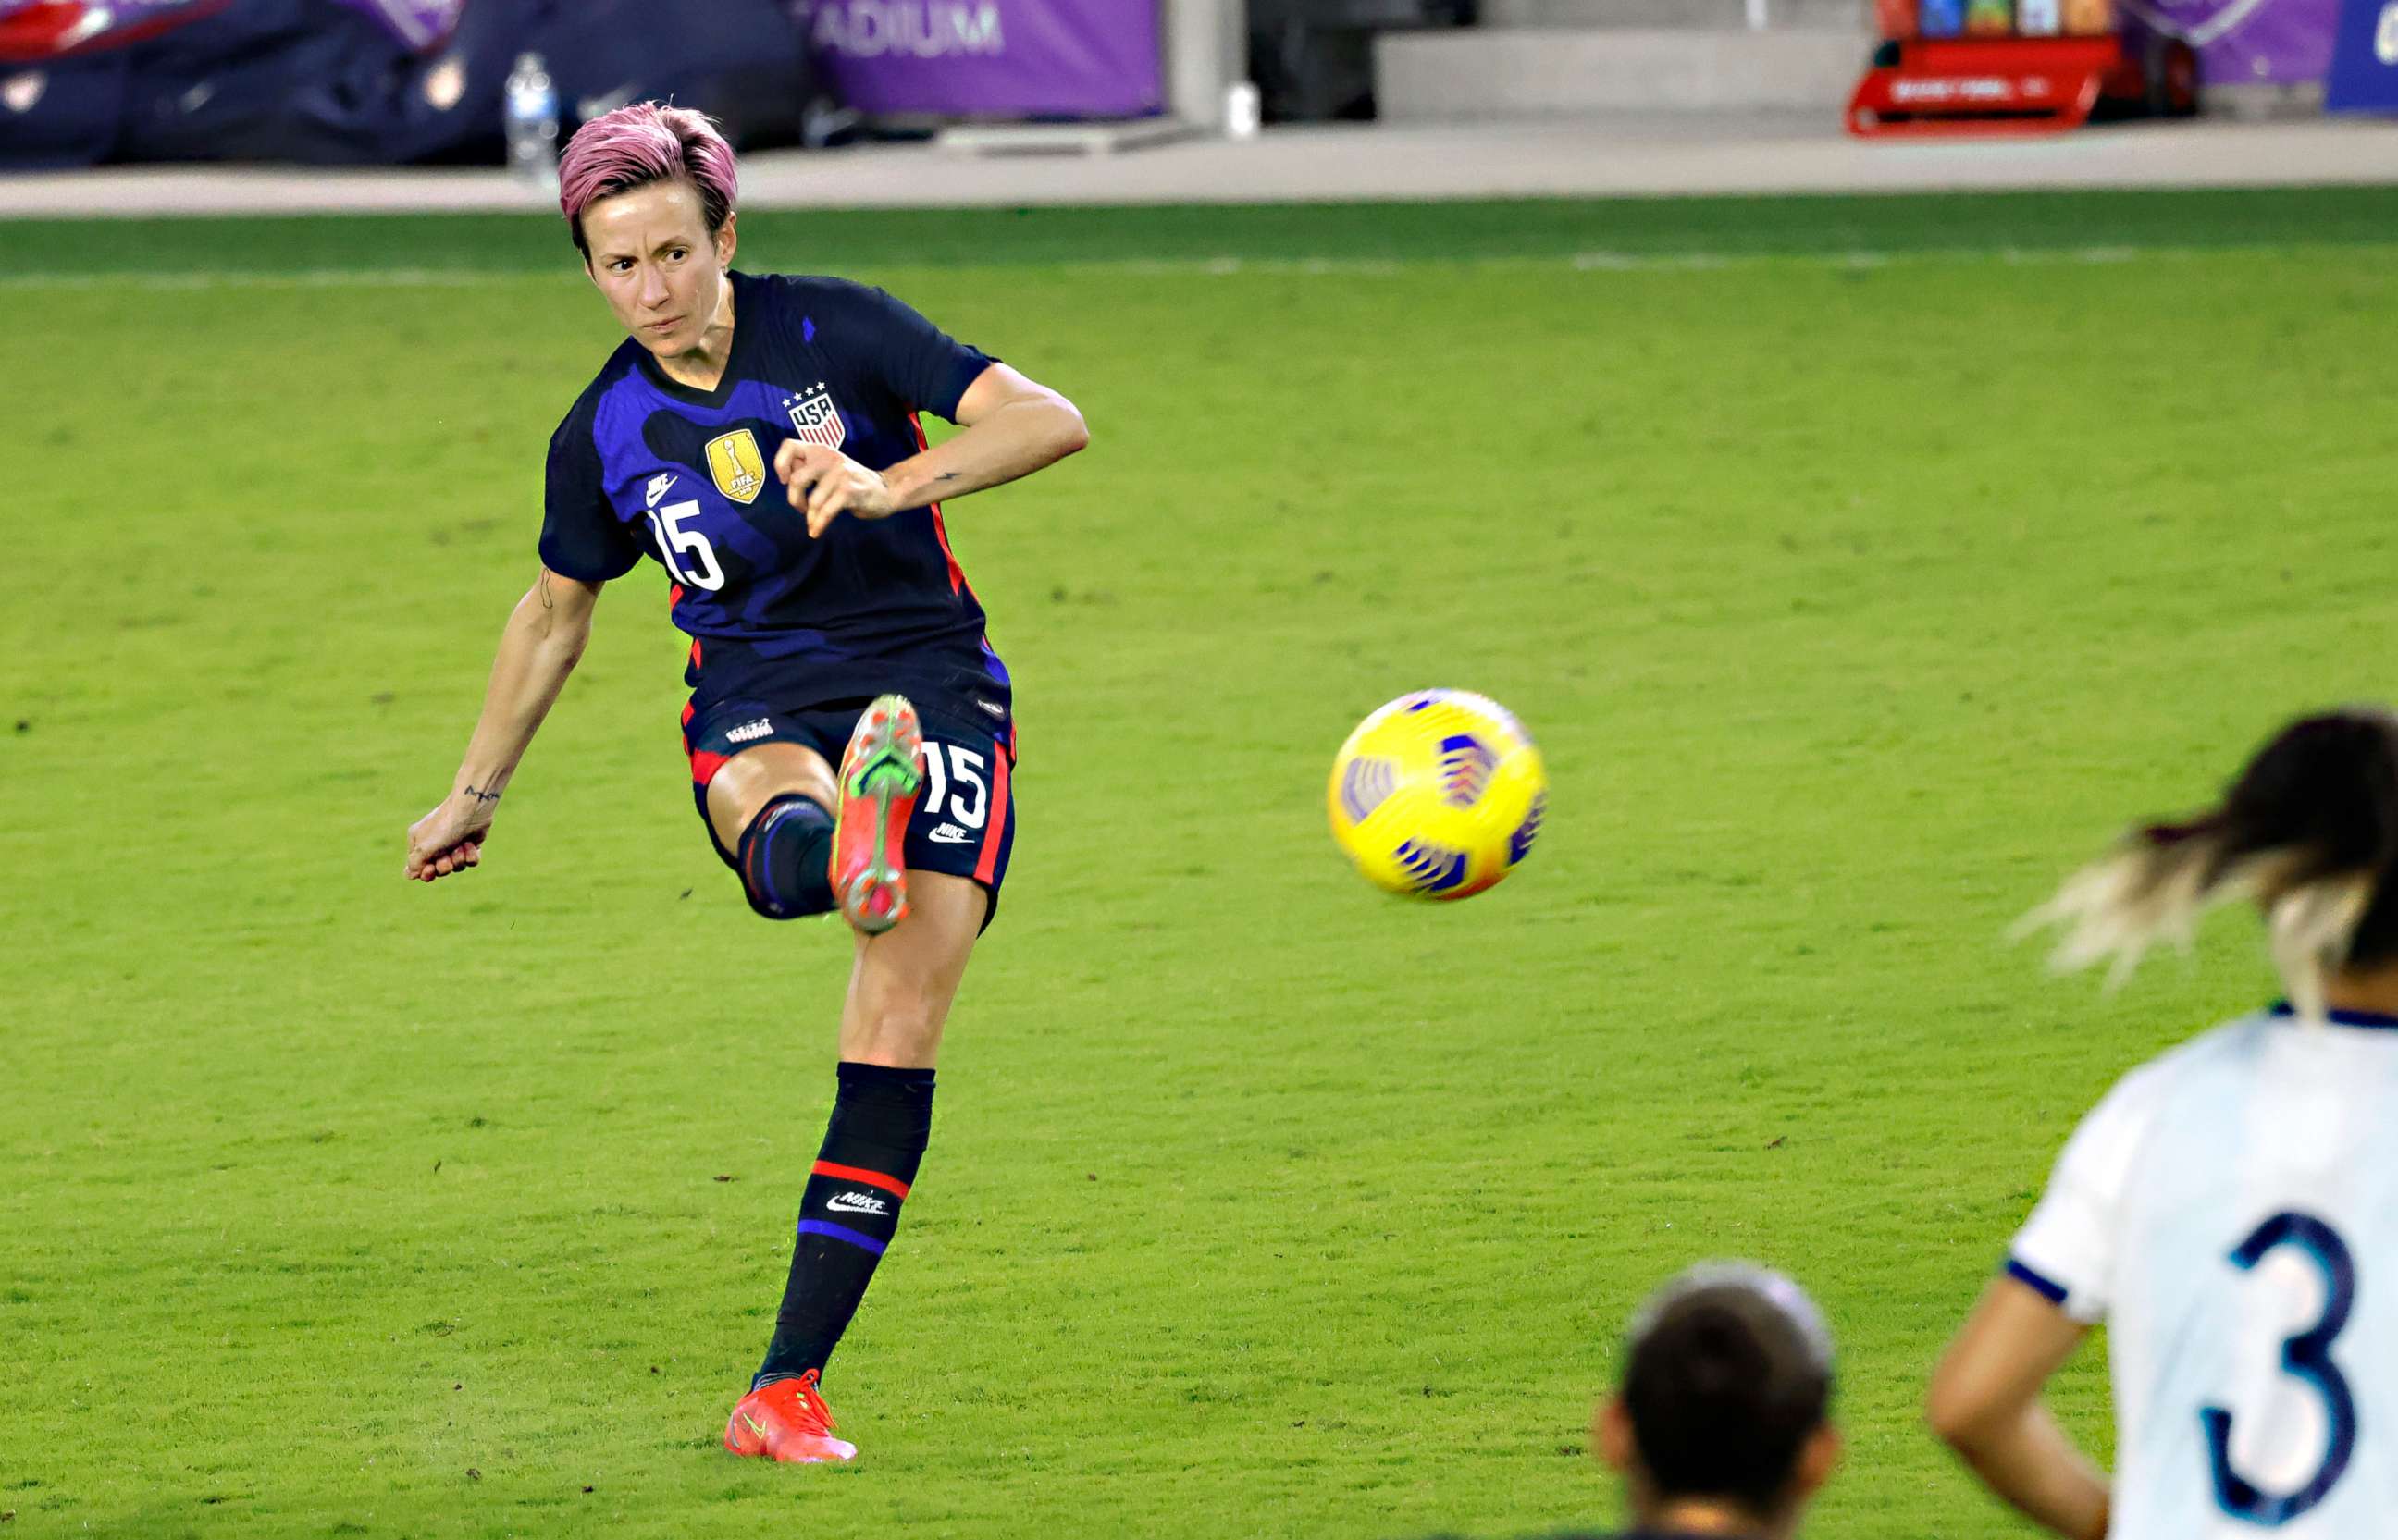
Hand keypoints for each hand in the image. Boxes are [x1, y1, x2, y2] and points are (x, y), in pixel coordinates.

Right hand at [406, 789, 495, 881]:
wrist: (471, 810)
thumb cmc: (444, 827)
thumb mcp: (423, 848)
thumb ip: (415, 864)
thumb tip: (410, 875)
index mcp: (418, 843)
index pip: (418, 868)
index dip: (426, 874)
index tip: (430, 868)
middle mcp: (434, 844)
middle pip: (439, 871)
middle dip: (444, 867)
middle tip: (446, 857)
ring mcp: (453, 844)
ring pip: (456, 867)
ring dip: (458, 859)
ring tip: (460, 846)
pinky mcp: (469, 844)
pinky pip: (470, 861)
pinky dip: (471, 855)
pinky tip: (470, 844)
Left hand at [774, 441, 897, 537]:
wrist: (886, 489)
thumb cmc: (853, 481)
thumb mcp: (830, 467)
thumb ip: (809, 467)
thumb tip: (787, 478)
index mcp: (820, 449)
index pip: (789, 445)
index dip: (781, 464)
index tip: (784, 480)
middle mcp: (829, 457)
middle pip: (796, 480)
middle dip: (794, 500)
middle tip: (801, 508)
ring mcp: (841, 473)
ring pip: (812, 501)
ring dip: (810, 516)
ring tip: (814, 521)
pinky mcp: (850, 491)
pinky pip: (826, 512)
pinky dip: (819, 524)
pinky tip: (816, 531)